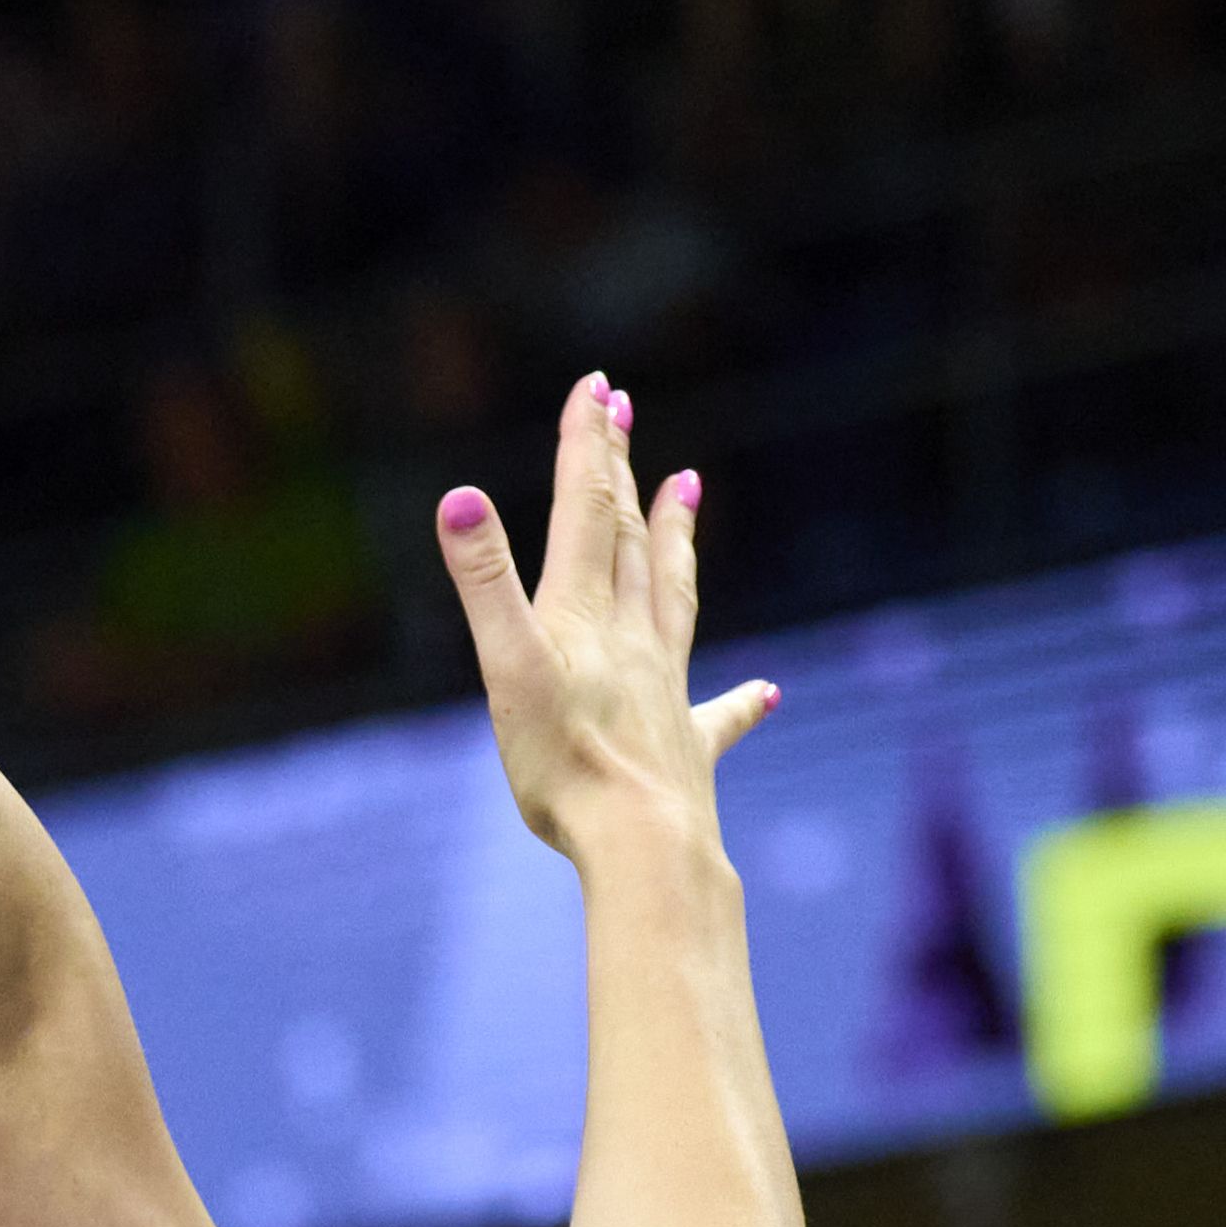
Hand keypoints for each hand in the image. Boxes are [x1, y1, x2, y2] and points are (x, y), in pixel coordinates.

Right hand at [439, 372, 777, 863]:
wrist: (642, 839)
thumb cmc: (565, 761)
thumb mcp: (506, 665)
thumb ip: (483, 582)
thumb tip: (457, 496)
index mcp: (584, 615)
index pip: (586, 511)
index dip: (586, 447)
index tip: (596, 387)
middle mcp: (632, 637)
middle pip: (628, 537)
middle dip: (619, 472)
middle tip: (621, 413)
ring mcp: (664, 688)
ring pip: (672, 595)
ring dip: (676, 538)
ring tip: (689, 487)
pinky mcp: (685, 748)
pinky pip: (718, 714)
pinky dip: (741, 699)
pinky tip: (768, 692)